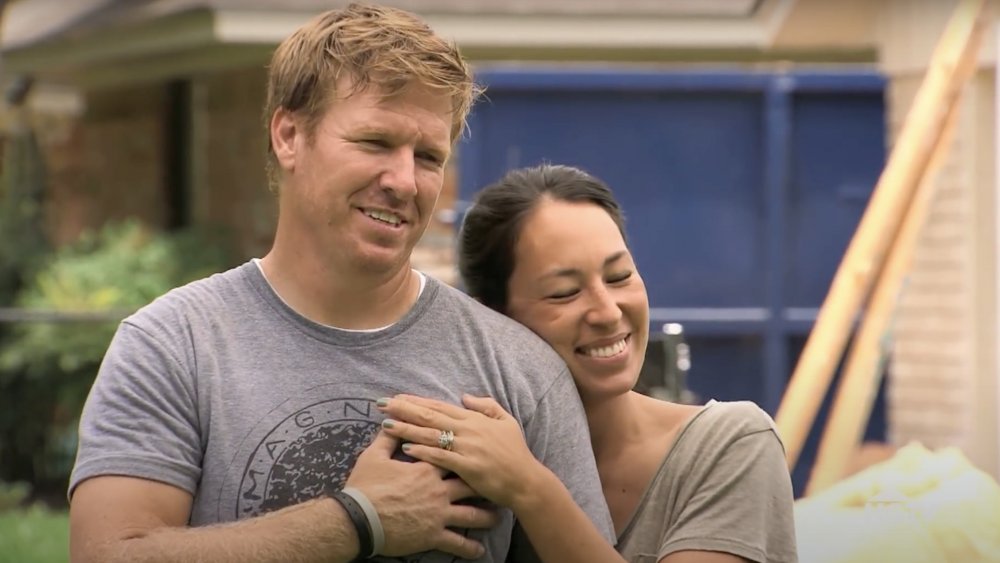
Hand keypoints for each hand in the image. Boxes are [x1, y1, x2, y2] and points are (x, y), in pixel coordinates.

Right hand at [346, 430, 497, 558]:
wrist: (357, 519)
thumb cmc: (365, 486)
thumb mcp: (374, 456)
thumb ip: (387, 439)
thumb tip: (392, 423)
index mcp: (426, 468)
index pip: (452, 457)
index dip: (466, 456)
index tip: (480, 455)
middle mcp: (438, 490)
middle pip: (469, 485)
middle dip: (485, 486)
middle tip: (497, 485)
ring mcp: (438, 513)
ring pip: (471, 515)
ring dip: (486, 516)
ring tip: (497, 517)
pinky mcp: (433, 535)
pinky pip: (457, 542)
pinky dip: (470, 547)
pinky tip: (480, 550)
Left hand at [377, 394, 547, 510]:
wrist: (525, 480)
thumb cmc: (515, 452)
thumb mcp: (506, 421)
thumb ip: (486, 406)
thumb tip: (464, 396)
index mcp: (473, 419)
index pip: (439, 406)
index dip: (416, 401)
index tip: (397, 397)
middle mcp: (467, 429)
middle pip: (429, 416)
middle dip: (404, 409)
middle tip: (381, 404)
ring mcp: (466, 447)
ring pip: (431, 434)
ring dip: (407, 428)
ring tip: (386, 423)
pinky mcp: (467, 466)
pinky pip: (440, 456)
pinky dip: (423, 451)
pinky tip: (406, 447)